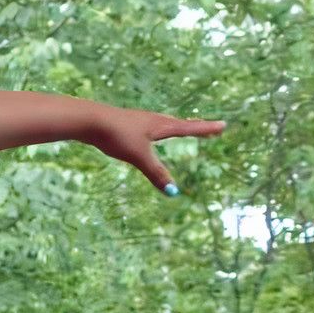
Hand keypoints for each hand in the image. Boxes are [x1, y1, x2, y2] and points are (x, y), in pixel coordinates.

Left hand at [87, 105, 223, 194]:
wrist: (89, 120)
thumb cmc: (117, 135)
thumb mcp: (139, 157)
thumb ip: (156, 174)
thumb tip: (173, 192)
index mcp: (161, 125)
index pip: (190, 128)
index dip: (207, 129)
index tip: (223, 125)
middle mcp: (153, 120)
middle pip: (179, 123)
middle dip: (195, 127)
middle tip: (209, 127)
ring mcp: (139, 120)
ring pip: (163, 123)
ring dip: (176, 125)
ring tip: (182, 127)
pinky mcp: (125, 123)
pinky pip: (148, 126)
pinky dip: (157, 129)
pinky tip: (147, 131)